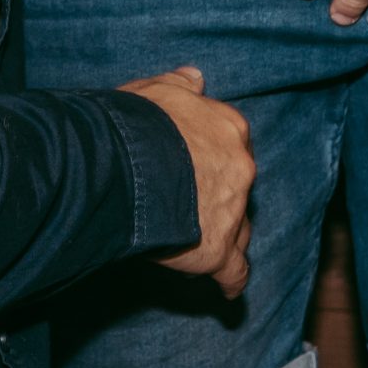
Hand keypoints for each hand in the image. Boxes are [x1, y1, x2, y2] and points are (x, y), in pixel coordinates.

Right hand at [121, 67, 252, 296]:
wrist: (126, 162)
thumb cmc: (136, 122)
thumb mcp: (156, 91)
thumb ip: (181, 86)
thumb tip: (197, 77)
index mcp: (229, 129)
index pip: (230, 145)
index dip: (211, 158)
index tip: (195, 166)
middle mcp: (241, 169)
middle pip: (239, 189)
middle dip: (221, 197)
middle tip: (192, 204)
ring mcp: (233, 212)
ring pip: (240, 229)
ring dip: (226, 234)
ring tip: (203, 242)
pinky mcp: (218, 251)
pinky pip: (234, 271)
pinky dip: (232, 281)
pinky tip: (228, 290)